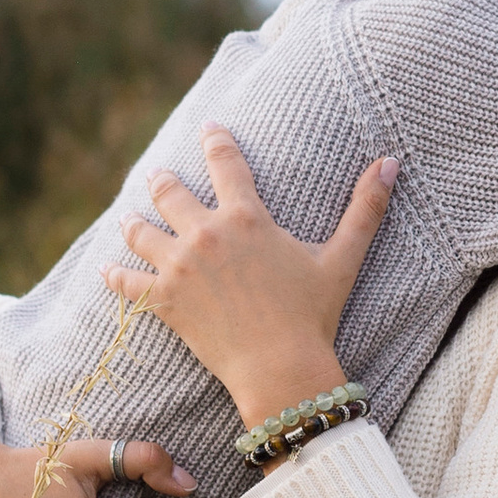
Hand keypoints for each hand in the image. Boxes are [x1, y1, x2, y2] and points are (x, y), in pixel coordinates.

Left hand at [101, 125, 399, 430]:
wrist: (281, 369)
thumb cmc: (313, 315)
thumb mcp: (342, 259)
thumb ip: (365, 208)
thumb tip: (392, 162)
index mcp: (247, 218)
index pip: (225, 163)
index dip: (216, 141)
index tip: (209, 128)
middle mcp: (206, 235)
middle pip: (170, 192)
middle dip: (164, 179)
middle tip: (159, 174)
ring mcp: (179, 267)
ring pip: (141, 231)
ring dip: (134, 221)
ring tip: (130, 216)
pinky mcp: (164, 301)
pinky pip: (127, 283)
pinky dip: (114, 276)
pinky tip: (105, 270)